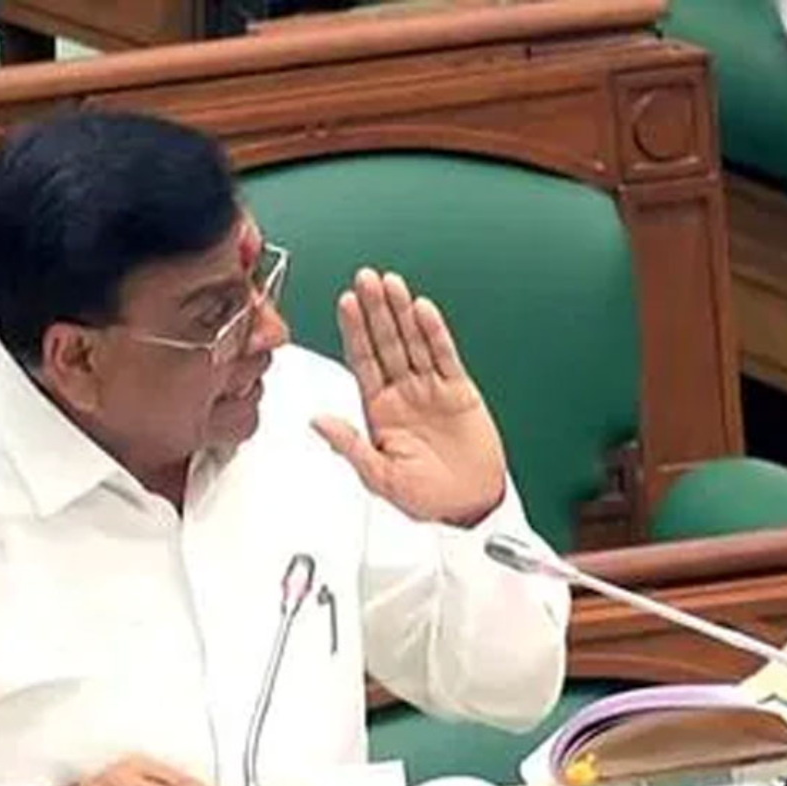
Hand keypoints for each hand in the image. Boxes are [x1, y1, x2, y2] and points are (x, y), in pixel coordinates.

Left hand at [312, 269, 505, 524]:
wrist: (469, 506)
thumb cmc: (425, 496)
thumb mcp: (379, 478)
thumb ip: (350, 446)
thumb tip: (317, 422)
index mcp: (378, 410)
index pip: (362, 361)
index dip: (353, 331)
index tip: (345, 303)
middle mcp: (402, 393)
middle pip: (386, 343)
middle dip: (375, 310)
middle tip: (365, 279)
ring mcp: (430, 388)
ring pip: (413, 342)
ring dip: (402, 313)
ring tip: (391, 284)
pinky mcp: (458, 391)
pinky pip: (445, 356)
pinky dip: (434, 333)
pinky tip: (423, 311)